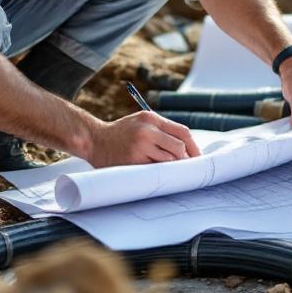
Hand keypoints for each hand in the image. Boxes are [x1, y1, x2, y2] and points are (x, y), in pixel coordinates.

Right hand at [85, 111, 201, 166]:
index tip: (197, 158)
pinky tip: (154, 174)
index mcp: (151, 118)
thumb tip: (187, 150)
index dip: (193, 147)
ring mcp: (140, 145)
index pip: (183, 131)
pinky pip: (154, 170)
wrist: (94, 140)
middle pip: (179, 147)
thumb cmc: (121, 134)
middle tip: (185, 169)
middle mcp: (147, 129)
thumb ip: (161, 131)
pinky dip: (157, 173)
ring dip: (170, 167)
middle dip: (184, 160)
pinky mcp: (133, 160)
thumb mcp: (141, 123)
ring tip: (167, 171)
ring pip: (168, 160)